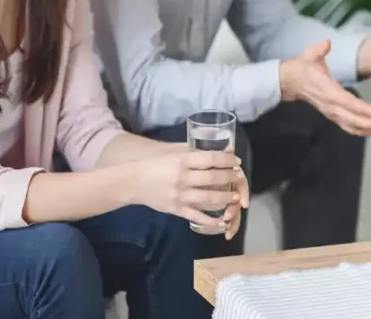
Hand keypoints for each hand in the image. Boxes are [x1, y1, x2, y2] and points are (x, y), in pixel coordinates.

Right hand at [131, 149, 247, 231]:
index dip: (227, 160)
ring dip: (225, 197)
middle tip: (238, 176)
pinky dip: (211, 220)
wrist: (132, 182)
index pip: (211, 159)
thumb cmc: (153, 163)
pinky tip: (222, 220)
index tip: (236, 161)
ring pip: (209, 198)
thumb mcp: (172, 151)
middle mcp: (182, 178)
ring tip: (234, 196)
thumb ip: (192, 151)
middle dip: (229, 177)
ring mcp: (180, 196)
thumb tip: (215, 150)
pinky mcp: (176, 209)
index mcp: (182, 160)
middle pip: (213, 178)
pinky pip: (197, 216)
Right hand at [281, 40, 370, 135]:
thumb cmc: (303, 67)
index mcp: (326, 89)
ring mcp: (331, 112)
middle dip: (370, 123)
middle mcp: (330, 104)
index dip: (361, 108)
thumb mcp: (309, 55)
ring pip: (351, 125)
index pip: (346, 101)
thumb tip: (327, 43)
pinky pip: (348, 126)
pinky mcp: (332, 115)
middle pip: (351, 117)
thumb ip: (318, 49)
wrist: (290, 81)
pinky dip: (361, 130)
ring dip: (369, 128)